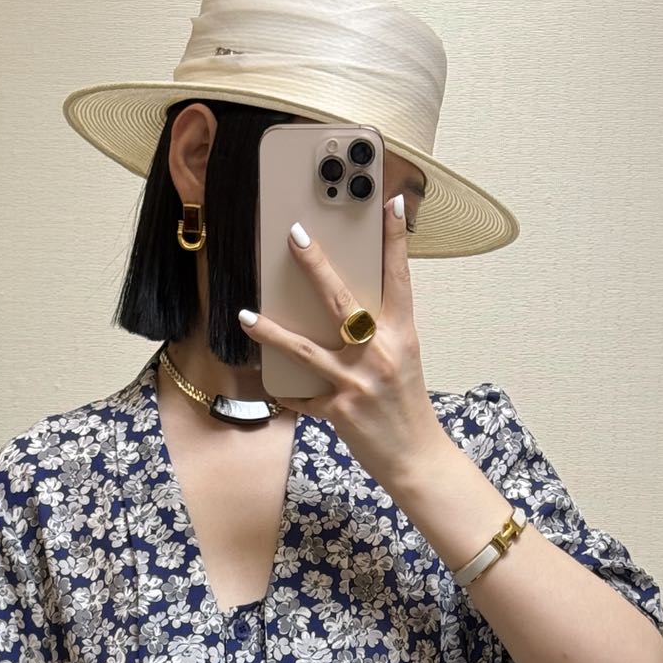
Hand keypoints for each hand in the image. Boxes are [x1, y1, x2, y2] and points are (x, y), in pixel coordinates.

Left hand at [237, 193, 445, 494]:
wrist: (416, 458)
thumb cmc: (407, 407)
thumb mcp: (404, 360)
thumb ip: (380, 333)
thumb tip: (349, 311)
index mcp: (402, 336)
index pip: (398, 279)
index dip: (395, 241)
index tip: (389, 204)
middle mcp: (379, 355)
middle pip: (342, 302)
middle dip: (316, 266)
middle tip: (295, 236)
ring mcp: (357, 383)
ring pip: (305, 349)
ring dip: (271, 332)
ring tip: (246, 316)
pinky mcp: (339, 411)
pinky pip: (302, 397)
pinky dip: (285, 392)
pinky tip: (269, 384)